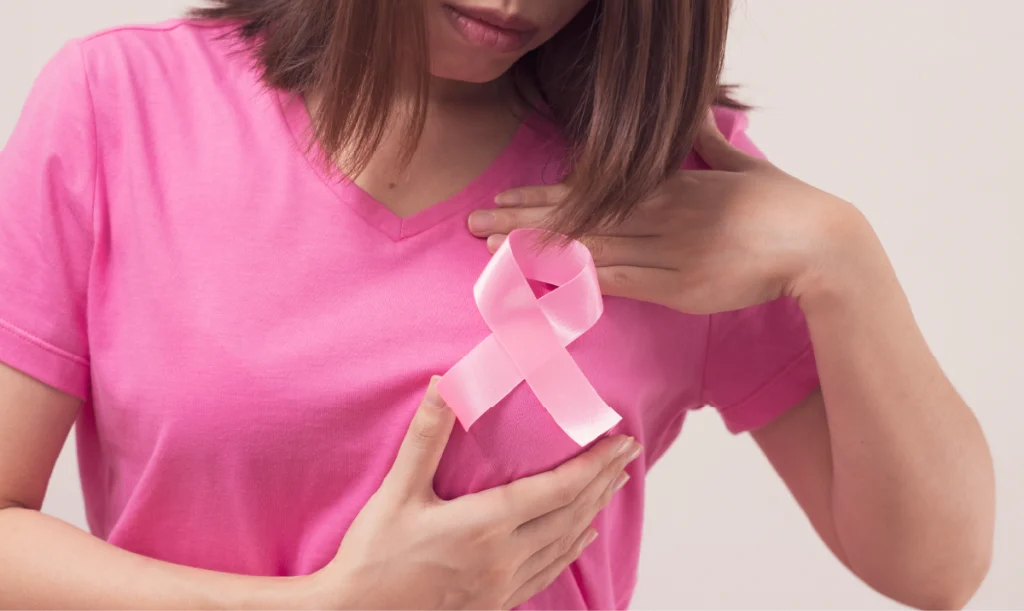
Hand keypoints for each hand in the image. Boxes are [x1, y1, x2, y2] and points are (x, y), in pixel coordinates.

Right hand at [309, 378, 640, 609]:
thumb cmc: (373, 556)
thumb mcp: (397, 491)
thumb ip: (426, 436)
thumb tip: (445, 384)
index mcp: (486, 525)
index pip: (559, 488)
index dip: (595, 463)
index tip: (621, 441)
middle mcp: (505, 557)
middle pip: (571, 513)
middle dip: (602, 482)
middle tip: (627, 456)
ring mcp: (502, 584)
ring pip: (564, 543)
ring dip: (592, 512)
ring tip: (612, 487)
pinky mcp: (494, 603)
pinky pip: (547, 572)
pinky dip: (570, 549)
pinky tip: (579, 539)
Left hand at [469, 113, 867, 313]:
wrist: (819, 242)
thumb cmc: (782, 203)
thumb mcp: (738, 163)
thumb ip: (706, 142)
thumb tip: (691, 115)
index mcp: (668, 184)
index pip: (591, 189)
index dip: (543, 196)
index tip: (505, 198)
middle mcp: (658, 213)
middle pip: (577, 216)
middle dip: (521, 221)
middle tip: (473, 223)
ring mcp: (665, 249)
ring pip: (588, 248)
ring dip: (537, 250)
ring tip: (490, 250)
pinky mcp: (677, 285)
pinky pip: (618, 281)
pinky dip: (578, 280)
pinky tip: (543, 281)